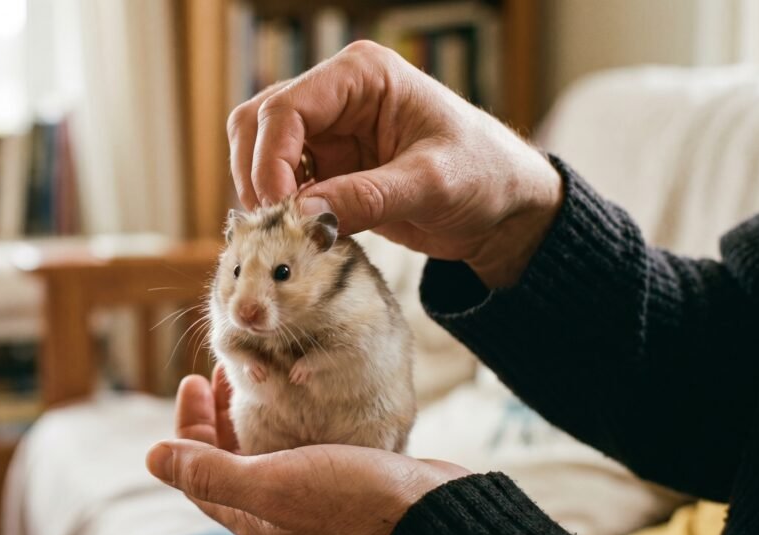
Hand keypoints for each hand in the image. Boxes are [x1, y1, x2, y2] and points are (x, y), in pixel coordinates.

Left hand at [146, 367, 470, 534]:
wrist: (430, 515)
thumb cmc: (353, 500)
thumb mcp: (272, 482)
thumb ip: (211, 471)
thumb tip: (151, 457)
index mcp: (251, 514)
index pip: (197, 467)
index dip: (188, 423)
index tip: (193, 378)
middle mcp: (275, 509)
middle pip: (228, 457)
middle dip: (217, 414)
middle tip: (220, 370)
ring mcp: (309, 497)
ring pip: (265, 450)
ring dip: (252, 413)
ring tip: (256, 374)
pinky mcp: (340, 481)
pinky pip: (299, 448)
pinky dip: (289, 418)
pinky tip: (302, 396)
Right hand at [227, 40, 562, 287]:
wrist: (502, 209)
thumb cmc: (483, 177)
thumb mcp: (431, 185)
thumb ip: (367, 197)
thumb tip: (301, 215)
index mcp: (361, 76)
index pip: (286, 108)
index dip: (270, 160)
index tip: (281, 211)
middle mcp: (336, 95)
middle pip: (257, 124)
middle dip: (257, 175)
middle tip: (276, 226)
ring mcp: (327, 130)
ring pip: (256, 152)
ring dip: (262, 193)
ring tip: (288, 233)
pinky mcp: (326, 166)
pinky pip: (278, 183)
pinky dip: (279, 210)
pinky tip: (301, 235)